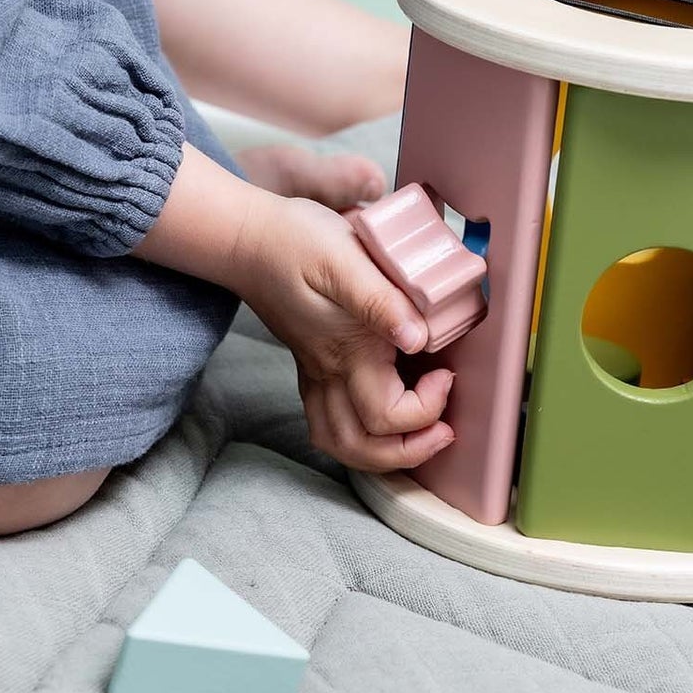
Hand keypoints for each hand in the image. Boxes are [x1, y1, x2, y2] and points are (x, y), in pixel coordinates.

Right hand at [230, 190, 454, 472]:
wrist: (246, 239)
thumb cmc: (294, 241)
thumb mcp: (343, 256)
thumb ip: (381, 300)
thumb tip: (419, 338)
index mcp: (347, 350)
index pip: (387, 416)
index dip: (427, 408)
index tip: (445, 372)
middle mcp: (330, 371)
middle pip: (364, 449)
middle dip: (411, 450)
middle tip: (443, 425)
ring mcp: (317, 374)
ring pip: (342, 445)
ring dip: (385, 453)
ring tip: (420, 430)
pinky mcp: (311, 367)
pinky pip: (329, 424)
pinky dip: (360, 437)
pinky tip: (384, 419)